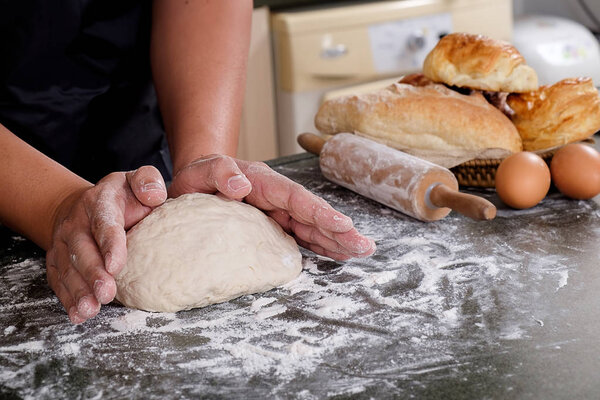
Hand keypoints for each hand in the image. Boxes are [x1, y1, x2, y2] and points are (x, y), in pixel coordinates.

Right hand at [46, 166, 166, 323]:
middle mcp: (76, 223)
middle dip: (93, 274)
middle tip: (106, 293)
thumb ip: (148, 181)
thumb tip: (155, 195)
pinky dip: (67, 299)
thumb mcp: (135, 180)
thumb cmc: (121, 197)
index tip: (117, 265)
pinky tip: (78, 314)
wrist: (84, 205)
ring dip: (79, 291)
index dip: (110, 244)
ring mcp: (63, 243)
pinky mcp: (57, 260)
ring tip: (91, 309)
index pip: (105, 223)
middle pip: (83, 250)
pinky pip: (59, 281)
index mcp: (99, 202)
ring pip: (68, 269)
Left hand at [169, 155, 375, 259]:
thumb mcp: (200, 171)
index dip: (319, 212)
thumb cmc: (197, 177)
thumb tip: (241, 185)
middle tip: (365, 246)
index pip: (295, 197)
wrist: (193, 184)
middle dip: (339, 230)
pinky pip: (301, 235)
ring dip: (337, 239)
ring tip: (361, 252)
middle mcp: (275, 197)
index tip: (342, 224)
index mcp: (262, 182)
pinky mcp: (274, 226)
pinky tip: (339, 254)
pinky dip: (320, 245)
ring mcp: (277, 212)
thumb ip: (219, 172)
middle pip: (311, 214)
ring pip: (311, 227)